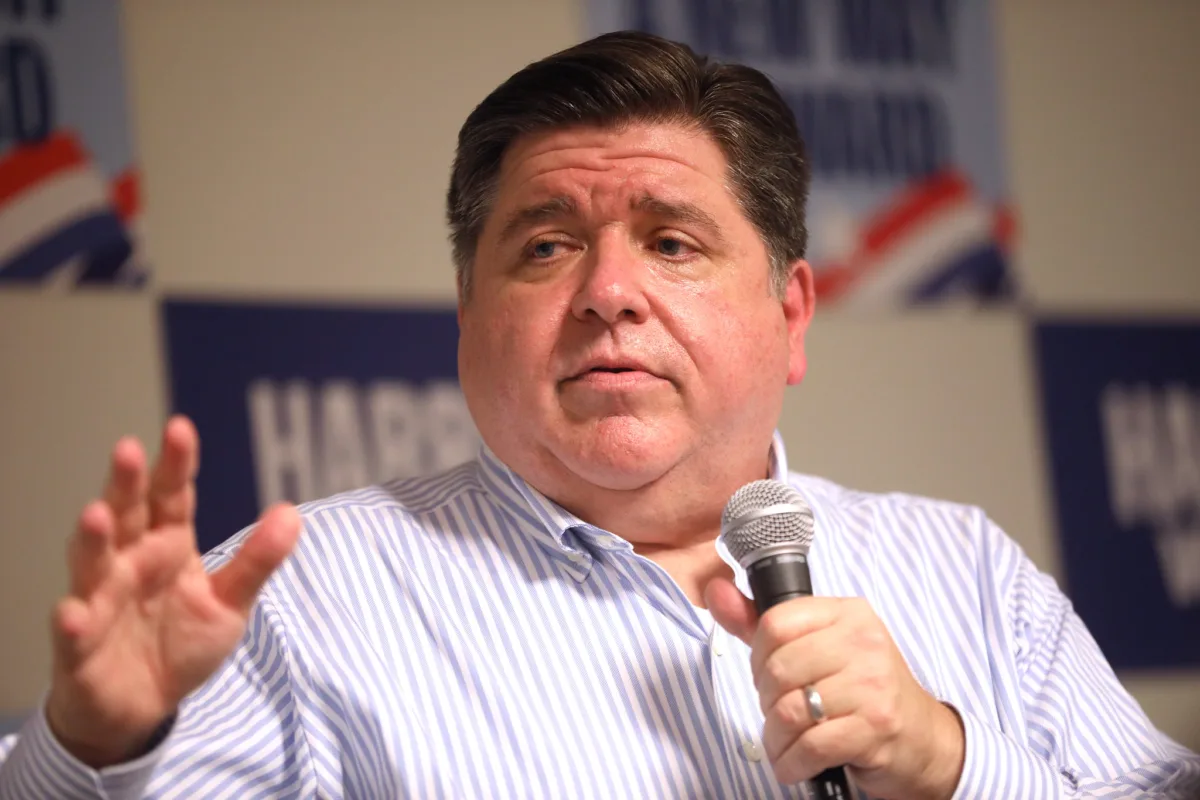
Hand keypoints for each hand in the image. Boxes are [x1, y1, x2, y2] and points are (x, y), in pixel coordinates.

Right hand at [45, 415, 301, 767]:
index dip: (175, 464)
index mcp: (168, 544)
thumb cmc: (181, 643)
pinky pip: (73, 630)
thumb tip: (292, 511)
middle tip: (127, 449)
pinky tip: (74, 612)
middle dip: (125, 483)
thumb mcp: (229, 602)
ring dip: (93, 539)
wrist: (142, 707)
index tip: (180, 427)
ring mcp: (100, 599)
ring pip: (92, 562)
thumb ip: (257, 559)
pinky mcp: (80, 644)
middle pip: (127, 515)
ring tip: (97, 514)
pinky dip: (71, 620)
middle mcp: (130, 562)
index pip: (172, 496)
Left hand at [706, 579, 964, 799]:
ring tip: (784, 743)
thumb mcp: (818, 646)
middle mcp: (864, 642)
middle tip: (780, 713)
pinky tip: (795, 764)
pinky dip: (791, 763)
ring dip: (776, 739)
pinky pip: (810, 746)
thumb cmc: (864, 690)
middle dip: (767, 701)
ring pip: (790, 711)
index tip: (767, 675)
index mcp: (848, 613)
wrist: (923, 739)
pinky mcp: (875, 728)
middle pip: (778, 669)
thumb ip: (762, 623)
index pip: (775, 623)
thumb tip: (715, 590)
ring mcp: (873, 685)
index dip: (758, 657)